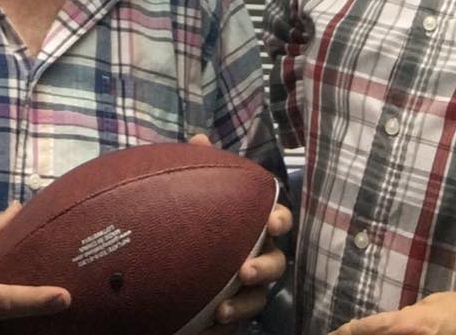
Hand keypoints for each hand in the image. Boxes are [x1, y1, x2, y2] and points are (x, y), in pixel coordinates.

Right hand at [0, 203, 70, 333]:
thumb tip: (18, 207)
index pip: (7, 300)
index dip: (37, 300)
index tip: (65, 297)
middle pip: (10, 330)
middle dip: (32, 322)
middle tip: (57, 307)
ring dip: (15, 330)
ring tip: (44, 319)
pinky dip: (0, 333)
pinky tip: (15, 326)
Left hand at [186, 133, 293, 331]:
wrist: (175, 267)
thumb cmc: (199, 222)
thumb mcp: (197, 192)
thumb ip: (202, 167)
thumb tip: (199, 139)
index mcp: (256, 224)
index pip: (278, 218)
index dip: (280, 218)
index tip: (273, 221)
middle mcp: (259, 255)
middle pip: (276, 263)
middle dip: (265, 267)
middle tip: (245, 270)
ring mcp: (248, 287)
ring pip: (259, 298)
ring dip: (244, 304)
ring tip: (222, 309)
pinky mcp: (234, 312)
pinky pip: (237, 322)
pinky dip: (227, 323)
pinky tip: (210, 324)